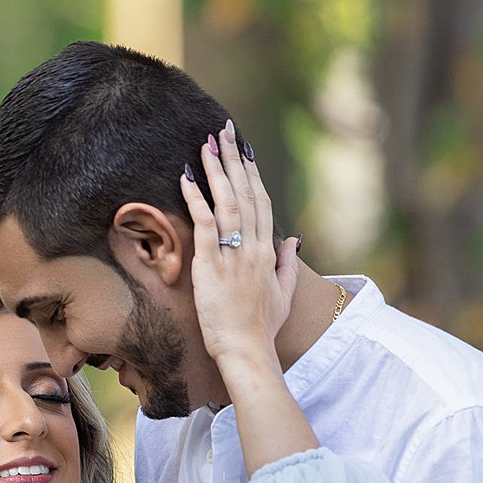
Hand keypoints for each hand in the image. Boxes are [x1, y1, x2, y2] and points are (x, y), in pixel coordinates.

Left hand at [180, 118, 297, 375]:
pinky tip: (188, 176)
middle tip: (223, 130)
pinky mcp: (211, 266)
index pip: (262, 202)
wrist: (248, 352)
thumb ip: (289, 263)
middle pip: (246, 193)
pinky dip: (196, 198)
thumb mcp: (283, 294)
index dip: (252, 173)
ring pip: (226, 202)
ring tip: (206, 143)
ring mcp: (233, 255)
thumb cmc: (262, 329)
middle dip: (233, 159)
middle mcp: (254, 248)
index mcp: (269, 252)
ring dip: (216, 170)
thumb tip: (294, 239)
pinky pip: (204, 224)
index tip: (244, 150)